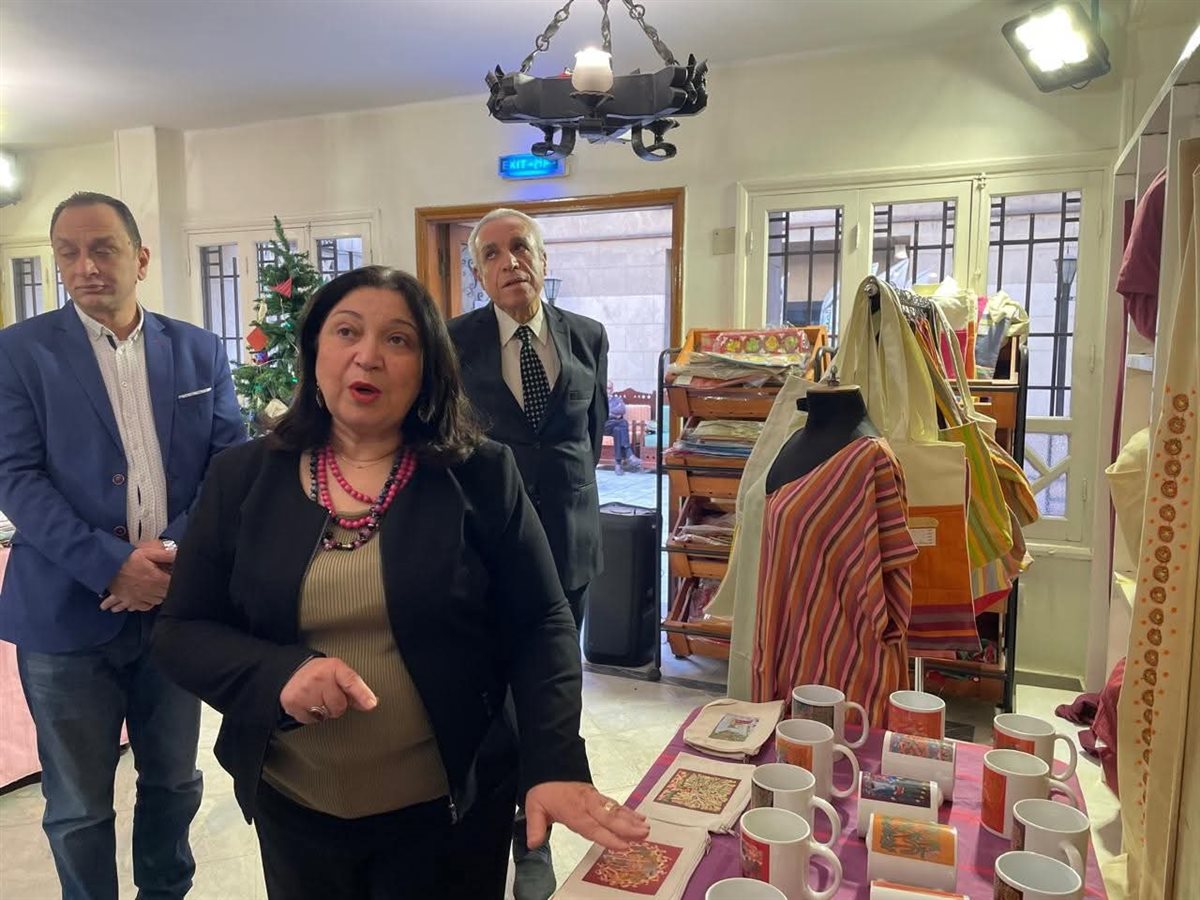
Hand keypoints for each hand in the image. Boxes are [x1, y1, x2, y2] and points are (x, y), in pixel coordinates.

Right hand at [101, 544, 175, 612]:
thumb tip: (178, 555)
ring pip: (157, 601)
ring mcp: (140, 597)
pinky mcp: (131, 600)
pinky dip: (148, 603)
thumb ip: (164, 555)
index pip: (173, 584)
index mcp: (156, 579)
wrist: (106, 568)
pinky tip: (149, 598)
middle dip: (168, 587)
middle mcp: (150, 590)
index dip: (176, 580)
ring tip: (159, 588)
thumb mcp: (147, 553)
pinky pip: (145, 606)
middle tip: (167, 581)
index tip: (176, 576)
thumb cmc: (126, 559)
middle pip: (167, 593)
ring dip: (160, 595)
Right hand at [280, 657, 377, 725]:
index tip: (371, 703)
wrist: (292, 671)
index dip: (362, 694)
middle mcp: (318, 677)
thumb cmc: (320, 673)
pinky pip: (311, 721)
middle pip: (339, 706)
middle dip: (336, 704)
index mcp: (334, 667)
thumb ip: (355, 689)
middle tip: (328, 694)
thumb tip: (370, 703)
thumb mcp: (339, 673)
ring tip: (317, 697)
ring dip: (324, 711)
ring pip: (325, 715)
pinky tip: (308, 703)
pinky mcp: (293, 703)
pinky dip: (311, 716)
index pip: (351, 681)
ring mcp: (304, 690)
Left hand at [525, 782, 648, 851]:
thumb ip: (535, 826)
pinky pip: (615, 804)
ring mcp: (595, 799)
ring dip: (631, 820)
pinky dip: (628, 811)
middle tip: (644, 835)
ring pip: (615, 810)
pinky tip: (640, 817)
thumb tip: (533, 844)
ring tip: (646, 828)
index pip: (592, 826)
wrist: (550, 767)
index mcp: (573, 811)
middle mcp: (587, 805)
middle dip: (627, 827)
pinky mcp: (598, 796)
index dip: (607, 837)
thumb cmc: (544, 790)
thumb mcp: (534, 807)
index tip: (623, 845)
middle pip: (609, 818)